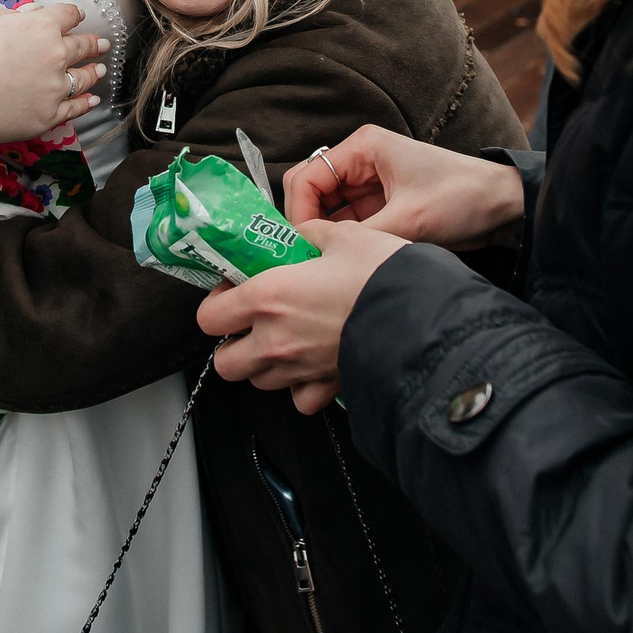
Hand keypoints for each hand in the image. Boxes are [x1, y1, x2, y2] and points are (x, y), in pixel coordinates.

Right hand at [0, 2, 106, 147]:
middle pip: (82, 46)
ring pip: (84, 77)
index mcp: (41, 26)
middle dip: (93, 44)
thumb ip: (14, 17)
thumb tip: (32, 14)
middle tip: (102, 45)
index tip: (78, 16)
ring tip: (101, 70)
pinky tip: (92, 100)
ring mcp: (55, 88)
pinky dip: (86, 103)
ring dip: (95, 72)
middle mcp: (55, 55)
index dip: (74, 15)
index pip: (67, 15)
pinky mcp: (48, 116)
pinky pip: (75, 108)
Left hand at [198, 217, 408, 414]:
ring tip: (284, 340)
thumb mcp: (344, 235)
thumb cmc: (383, 276)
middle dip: (232, 343)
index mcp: (268, 297)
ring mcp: (299, 369)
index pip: (209, 318)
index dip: (217, 303)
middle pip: (225, 362)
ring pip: (258, 381)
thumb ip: (311, 233)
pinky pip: (298, 399)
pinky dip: (298, 388)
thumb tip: (302, 233)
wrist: (424, 317)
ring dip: (263, 364)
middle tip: (251, 322)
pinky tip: (309, 366)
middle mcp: (275, 340)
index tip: (234, 290)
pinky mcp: (326, 387)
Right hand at [283, 125, 523, 250]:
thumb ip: (360, 236)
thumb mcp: (410, 221)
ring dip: (322, 236)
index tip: (301, 246)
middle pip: (310, 193)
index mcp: (363, 148)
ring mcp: (368, 185)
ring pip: (325, 212)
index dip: (298, 212)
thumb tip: (317, 255)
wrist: (505, 207)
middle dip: (305, 225)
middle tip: (304, 260)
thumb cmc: (462, 199)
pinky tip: (338, 263)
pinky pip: (346, 224)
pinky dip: (339, 242)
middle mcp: (360, 162)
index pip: (307, 177)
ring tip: (319, 266)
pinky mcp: (380, 207)